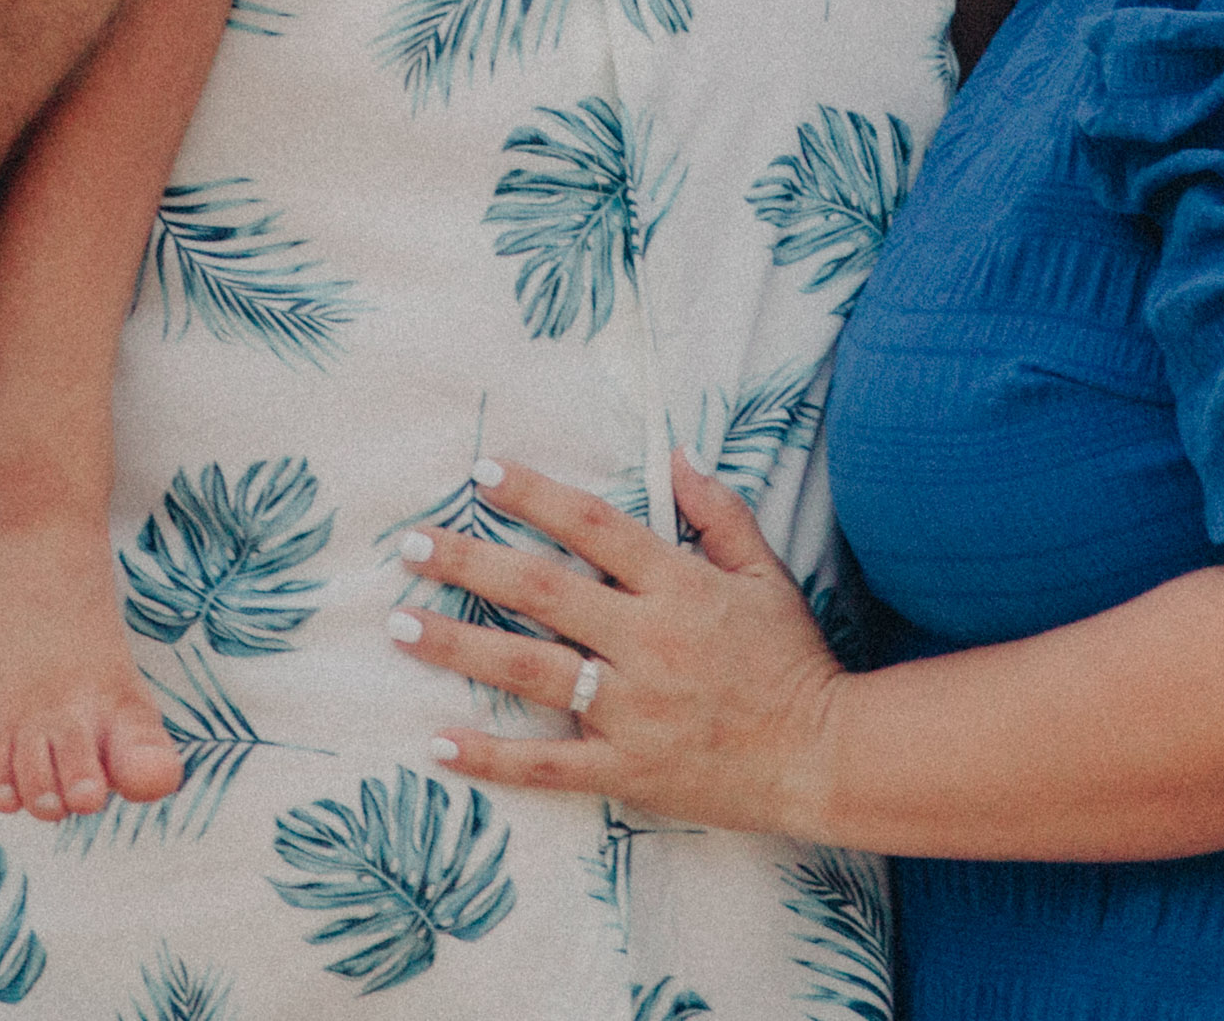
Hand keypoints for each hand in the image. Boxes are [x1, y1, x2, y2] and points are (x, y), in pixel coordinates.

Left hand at [388, 457, 843, 840]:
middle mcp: (644, 640)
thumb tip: (676, 455)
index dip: (535, 495)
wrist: (823, 756)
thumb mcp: (765, 573)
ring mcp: (631, 709)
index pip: (592, 525)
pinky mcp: (626, 770)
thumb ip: (718, 512)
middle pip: (541, 591)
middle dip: (470, 562)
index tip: (481, 472)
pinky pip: (547, 765)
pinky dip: (490, 757)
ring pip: (528, 670)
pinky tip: (438, 743)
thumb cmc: (792, 660)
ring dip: (458, 645)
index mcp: (677, 585)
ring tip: (400, 624)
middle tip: (411, 544)